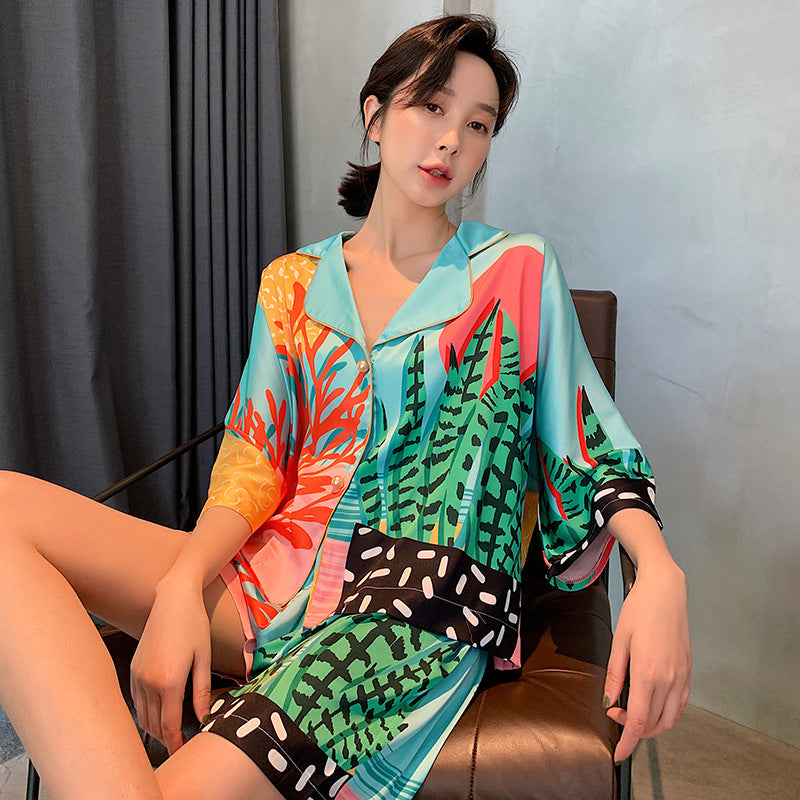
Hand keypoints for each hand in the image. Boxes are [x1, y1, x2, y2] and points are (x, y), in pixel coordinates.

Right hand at [130, 576, 212, 754]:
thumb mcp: (203, 658)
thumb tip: (204, 717)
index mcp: (169, 681)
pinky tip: (156, 712)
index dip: (176, 742)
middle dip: (166, 739)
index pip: (169, 724)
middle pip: (153, 724)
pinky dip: (145, 712)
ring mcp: (138, 675)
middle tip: (179, 745)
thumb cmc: (193, 624)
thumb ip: (201, 691)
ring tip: (170, 733)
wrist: (173, 599)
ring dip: (154, 728)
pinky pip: (136, 700)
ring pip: (142, 715)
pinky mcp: (134, 669)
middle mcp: (149, 682)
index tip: (183, 750)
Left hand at [603, 560, 690, 762]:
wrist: (665, 591)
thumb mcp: (619, 641)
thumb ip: (614, 675)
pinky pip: (680, 705)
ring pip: (670, 719)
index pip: (638, 722)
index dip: (628, 742)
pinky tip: (652, 704)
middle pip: (654, 724)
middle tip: (615, 714)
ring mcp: (682, 677)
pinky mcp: (688, 672)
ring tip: (632, 712)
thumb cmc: (639, 611)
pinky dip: (667, 714)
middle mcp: (669, 680)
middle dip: (634, 730)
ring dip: (652, 725)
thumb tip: (609, 702)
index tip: (618, 754)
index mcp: (648, 674)